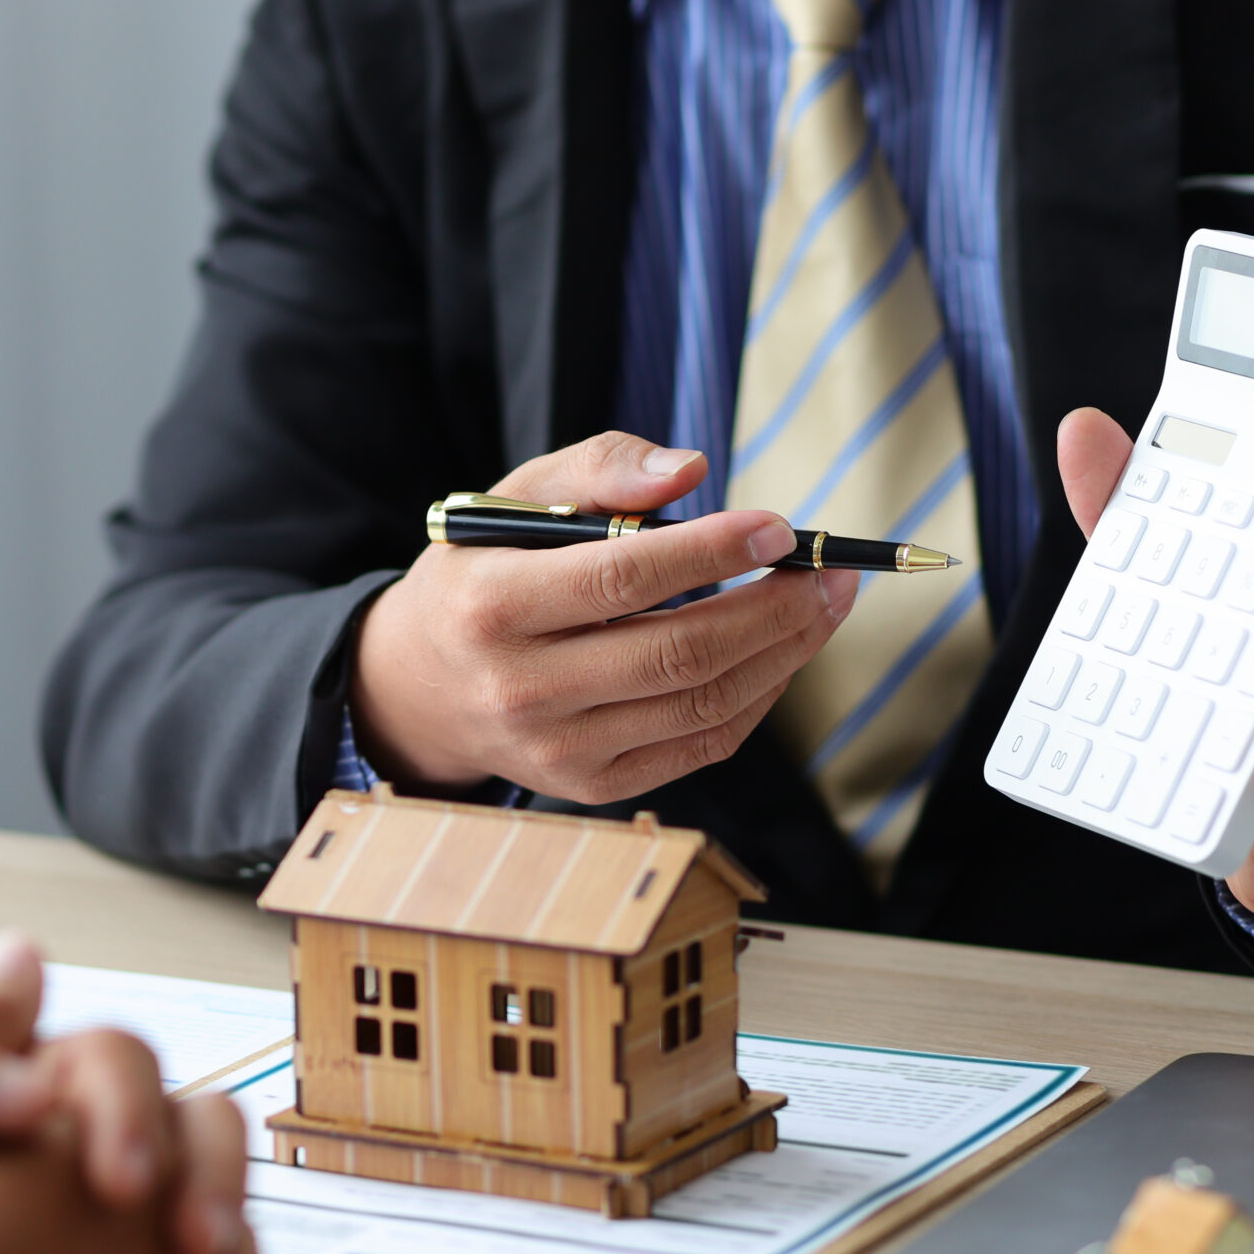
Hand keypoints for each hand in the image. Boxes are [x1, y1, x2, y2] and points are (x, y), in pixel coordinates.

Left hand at [0, 935, 257, 1253]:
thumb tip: (39, 1059)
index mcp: (17, 1092)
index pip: (117, 1061)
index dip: (135, 1110)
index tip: (117, 1181)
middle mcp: (71, 1158)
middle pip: (190, 1136)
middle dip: (212, 1186)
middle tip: (193, 1252)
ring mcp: (96, 1242)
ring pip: (206, 1224)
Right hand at [351, 431, 858, 800]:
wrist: (423, 687)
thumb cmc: (484, 573)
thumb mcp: (514, 500)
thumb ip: (599, 468)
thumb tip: (691, 472)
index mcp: (492, 606)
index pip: (621, 577)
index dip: (712, 552)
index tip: (779, 526)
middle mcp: (519, 689)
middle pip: (676, 652)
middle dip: (772, 609)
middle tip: (830, 573)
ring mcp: (557, 749)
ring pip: (700, 705)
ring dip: (783, 654)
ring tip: (823, 605)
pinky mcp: (592, 785)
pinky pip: (700, 745)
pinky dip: (756, 699)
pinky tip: (781, 654)